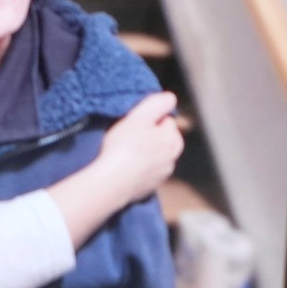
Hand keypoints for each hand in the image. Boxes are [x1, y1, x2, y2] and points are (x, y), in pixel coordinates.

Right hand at [94, 90, 186, 205]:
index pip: (166, 120)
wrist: (113, 181)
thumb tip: (171, 99)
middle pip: (162, 139)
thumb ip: (158, 103)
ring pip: (155, 156)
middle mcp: (173, 159)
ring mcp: (162, 176)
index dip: (149, 118)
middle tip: (129, 135)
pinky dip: (139, 168)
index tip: (135, 122)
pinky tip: (125, 166)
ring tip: (125, 151)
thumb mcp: (140, 116)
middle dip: (150, 136)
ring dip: (145, 152)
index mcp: (173, 140)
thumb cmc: (125, 146)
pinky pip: (146, 171)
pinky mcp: (150, 188)